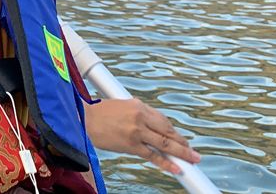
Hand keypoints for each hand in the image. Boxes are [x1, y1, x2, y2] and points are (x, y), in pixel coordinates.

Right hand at [85, 98, 200, 173]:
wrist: (82, 119)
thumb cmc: (99, 113)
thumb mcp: (122, 106)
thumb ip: (139, 114)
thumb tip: (153, 125)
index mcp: (139, 106)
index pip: (163, 120)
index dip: (174, 132)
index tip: (181, 139)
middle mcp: (140, 117)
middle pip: (168, 131)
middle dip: (182, 143)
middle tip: (193, 152)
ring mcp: (137, 132)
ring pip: (164, 144)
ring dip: (181, 153)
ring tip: (193, 160)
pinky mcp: (131, 145)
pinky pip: (152, 156)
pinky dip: (166, 163)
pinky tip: (176, 168)